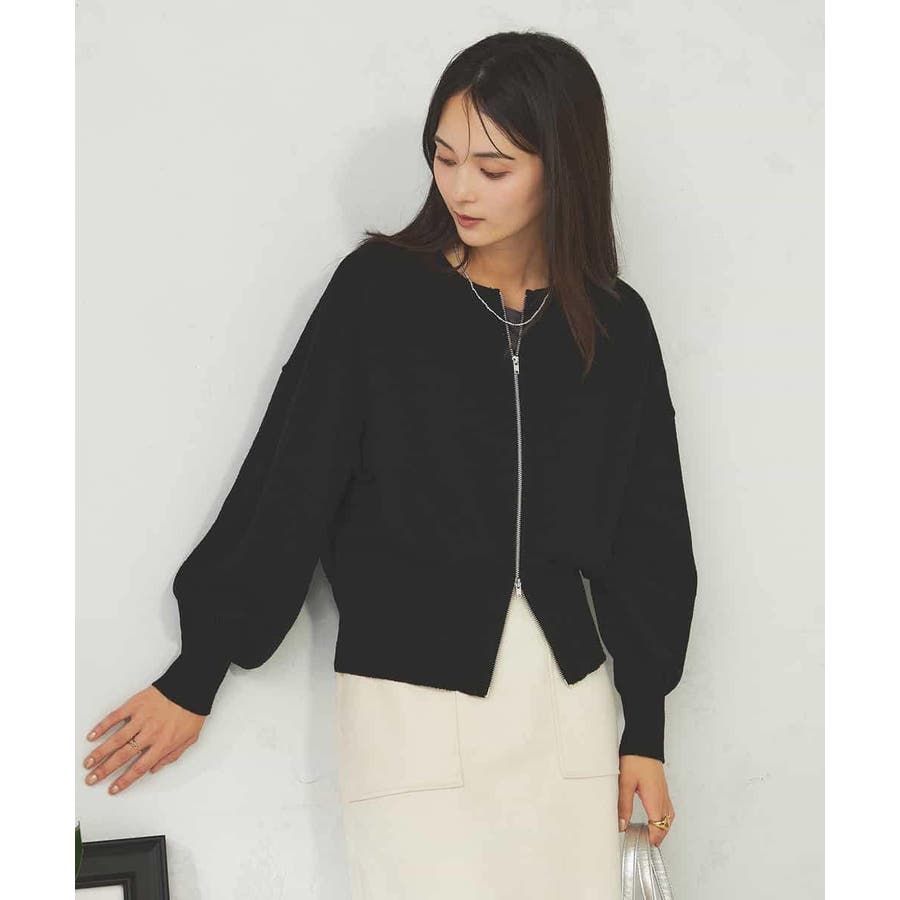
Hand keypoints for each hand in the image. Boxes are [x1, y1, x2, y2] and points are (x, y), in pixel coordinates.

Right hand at [82, 686, 206, 794]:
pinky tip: (93, 736)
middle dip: (105, 770)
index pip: (139, 768)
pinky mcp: (136, 704)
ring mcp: (141, 718)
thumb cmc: (192, 711)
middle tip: (91, 779)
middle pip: (123, 756)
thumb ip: (172, 755)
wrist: (192, 686)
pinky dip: (103, 726)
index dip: (124, 780)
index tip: (113, 788)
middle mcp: (150, 733)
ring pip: (116, 739)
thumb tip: (154, 769)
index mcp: (163, 743)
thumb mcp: (190, 738)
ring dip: (100, 752)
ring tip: (88, 763)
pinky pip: (116, 716)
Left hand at [618, 754, 675, 846]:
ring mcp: (664, 791)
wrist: (644, 741)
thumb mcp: (625, 783)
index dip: (652, 839)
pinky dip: (664, 817)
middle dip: (658, 836)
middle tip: (647, 844)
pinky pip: (667, 807)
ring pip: (668, 816)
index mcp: (655, 800)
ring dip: (662, 827)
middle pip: (666, 825)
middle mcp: (662, 797)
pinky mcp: (662, 786)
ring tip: (652, 834)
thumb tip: (622, 824)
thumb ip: (623, 805)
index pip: (658, 828)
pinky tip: (656, 815)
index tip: (643, 845)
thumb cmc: (636, 758)